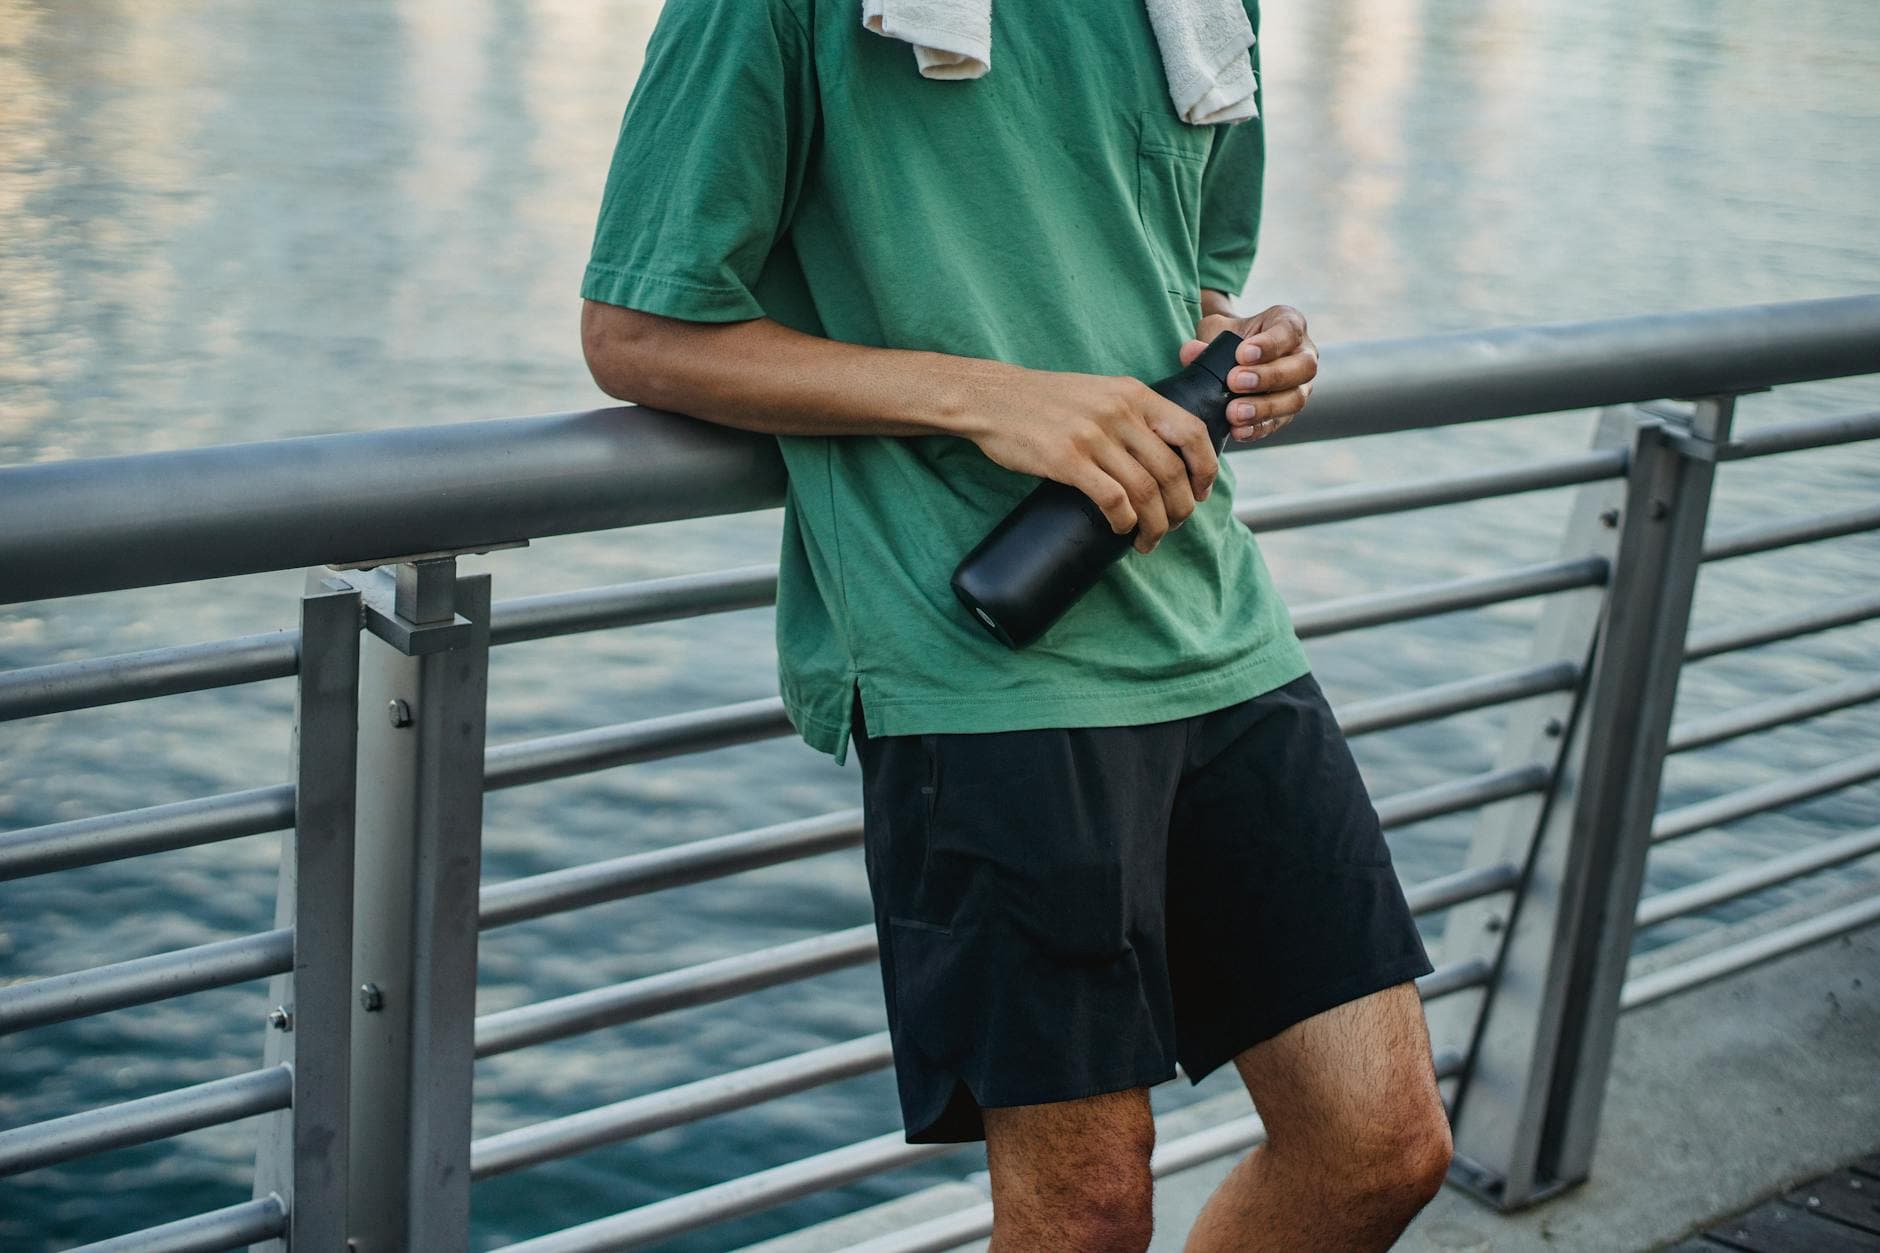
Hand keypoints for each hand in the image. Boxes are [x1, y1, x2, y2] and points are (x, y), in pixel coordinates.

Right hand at [960, 366, 1219, 554]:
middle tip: (1173, 526)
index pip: (1191, 431)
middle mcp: (1119, 412)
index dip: (1205, 468)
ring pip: (1145, 490)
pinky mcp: (1066, 459)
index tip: (1201, 493)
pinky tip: (1121, 529)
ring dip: (1154, 524)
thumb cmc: (1044, 401)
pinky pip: (1112, 498)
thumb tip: (1160, 455)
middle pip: (1171, 470)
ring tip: (1148, 540)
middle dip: (1180, 509)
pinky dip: (1124, 521)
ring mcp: (1093, 436)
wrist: (991, 398)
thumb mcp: (1099, 392)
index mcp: (1133, 394)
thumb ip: (1131, 414)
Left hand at [1178, 303, 1317, 442]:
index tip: (1241, 354)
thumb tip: (1191, 353)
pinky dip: (1258, 429)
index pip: (1289, 331)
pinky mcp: (1288, 412)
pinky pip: (1280, 423)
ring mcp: (1300, 386)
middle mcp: (1303, 354)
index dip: (1269, 344)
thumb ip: (1206, 338)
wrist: (1234, 358)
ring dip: (1265, 408)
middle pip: (1303, 367)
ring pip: (1296, 399)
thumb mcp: (1217, 330)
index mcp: (1289, 324)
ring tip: (1234, 412)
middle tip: (1235, 382)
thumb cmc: (1232, 338)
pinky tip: (1238, 431)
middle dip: (1269, 377)